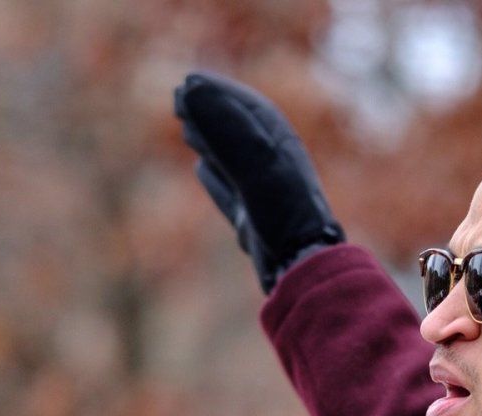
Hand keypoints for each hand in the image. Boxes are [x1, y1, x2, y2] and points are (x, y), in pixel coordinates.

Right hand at [174, 72, 345, 292]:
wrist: (302, 267)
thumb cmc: (284, 214)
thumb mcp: (255, 164)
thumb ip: (225, 128)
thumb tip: (191, 89)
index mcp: (281, 148)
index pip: (248, 110)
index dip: (219, 94)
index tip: (190, 82)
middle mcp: (274, 168)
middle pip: (238, 131)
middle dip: (210, 112)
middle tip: (180, 97)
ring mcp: (265, 196)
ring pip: (231, 159)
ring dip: (209, 140)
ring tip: (186, 126)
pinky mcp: (255, 222)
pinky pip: (230, 191)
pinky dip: (213, 176)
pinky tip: (200, 168)